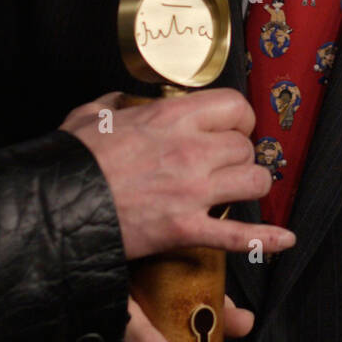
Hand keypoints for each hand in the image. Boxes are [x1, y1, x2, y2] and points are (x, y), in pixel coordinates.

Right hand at [63, 89, 293, 260]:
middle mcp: (190, 150)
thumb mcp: (91, 115)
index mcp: (169, 118)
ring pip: (254, 181)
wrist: (57, 208)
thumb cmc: (73, 162)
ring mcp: (193, 191)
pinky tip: (283, 239)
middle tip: (226, 163)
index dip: (238, 117)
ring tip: (239, 189)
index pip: (234, 106)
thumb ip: (116, 104)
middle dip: (239, 154)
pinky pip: (240, 235)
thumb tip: (123, 101)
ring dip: (250, 185)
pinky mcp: (187, 229)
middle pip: (245, 146)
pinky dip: (265, 239)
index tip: (231, 126)